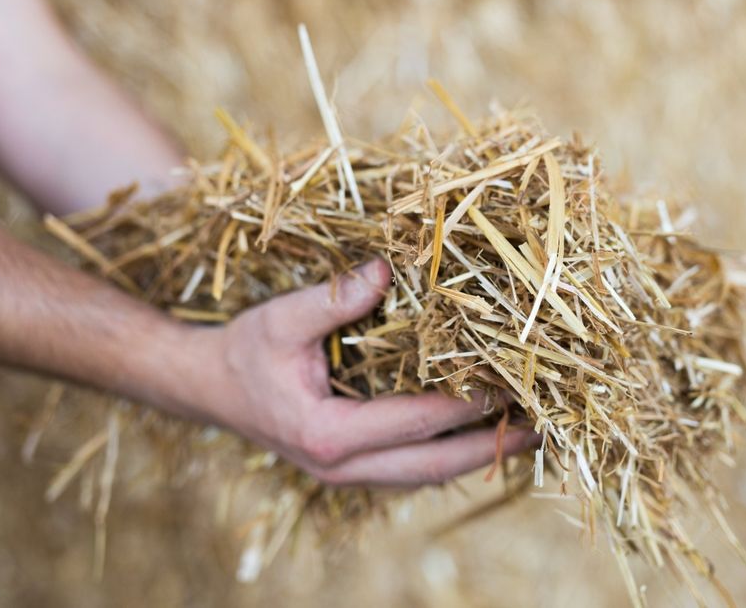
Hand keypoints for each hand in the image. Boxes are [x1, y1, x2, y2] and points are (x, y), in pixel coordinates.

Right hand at [193, 259, 537, 486]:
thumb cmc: (242, 352)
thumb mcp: (281, 319)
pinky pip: (409, 470)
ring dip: (475, 458)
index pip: (419, 420)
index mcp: (329, 433)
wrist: (205, 388)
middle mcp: (341, 466)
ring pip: (425, 476)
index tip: (511, 381)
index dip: (469, 402)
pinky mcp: (349, 467)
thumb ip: (334, 299)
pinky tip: (476, 439)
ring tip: (524, 438)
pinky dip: (447, 457)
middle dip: (489, 448)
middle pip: (433, 466)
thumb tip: (388, 269)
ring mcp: (345, 474)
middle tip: (540, 428)